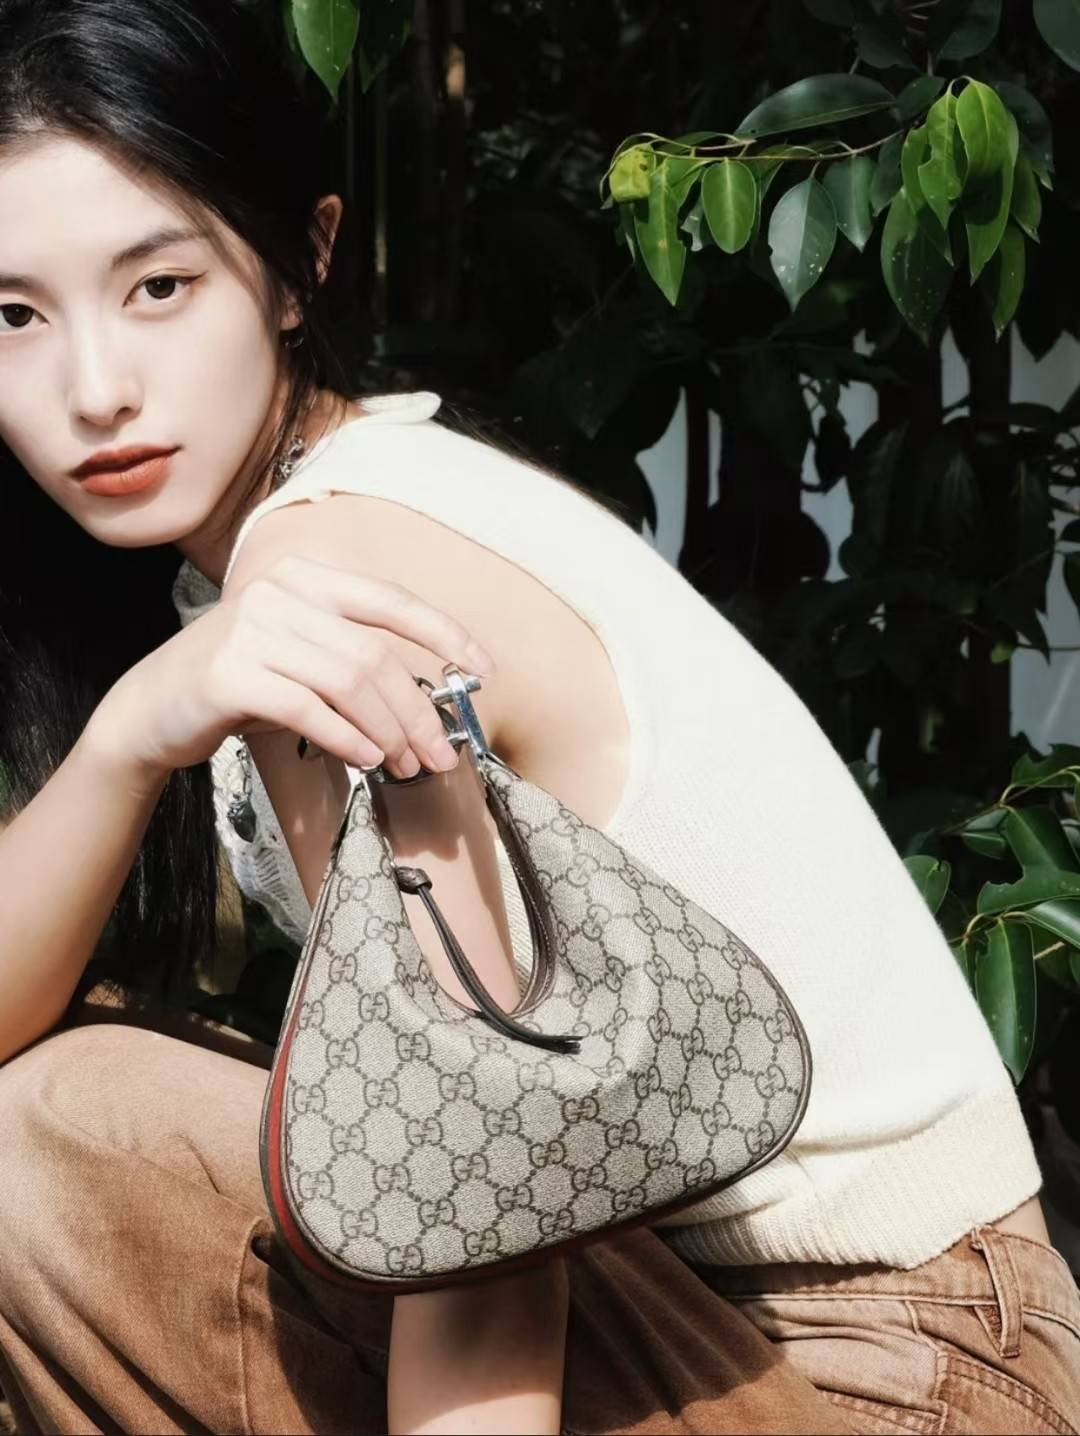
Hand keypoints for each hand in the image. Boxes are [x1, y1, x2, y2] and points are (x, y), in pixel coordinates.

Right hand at [83, 553, 496, 784]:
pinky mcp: (229, 674)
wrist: (152, 711)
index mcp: (305, 578)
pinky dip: (347, 738)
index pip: (390, 601)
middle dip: (418, 711)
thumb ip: (353, 660)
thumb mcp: (300, 656)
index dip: (445, 634)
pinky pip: (308, 709)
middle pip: (374, 656)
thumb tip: (430, 705)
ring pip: (348, 683)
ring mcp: (250, 629)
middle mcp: (278, 593)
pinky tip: (367, 760)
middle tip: (438, 756)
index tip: (485, 670)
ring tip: (404, 767)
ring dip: (388, 732)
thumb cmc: (241, 687)